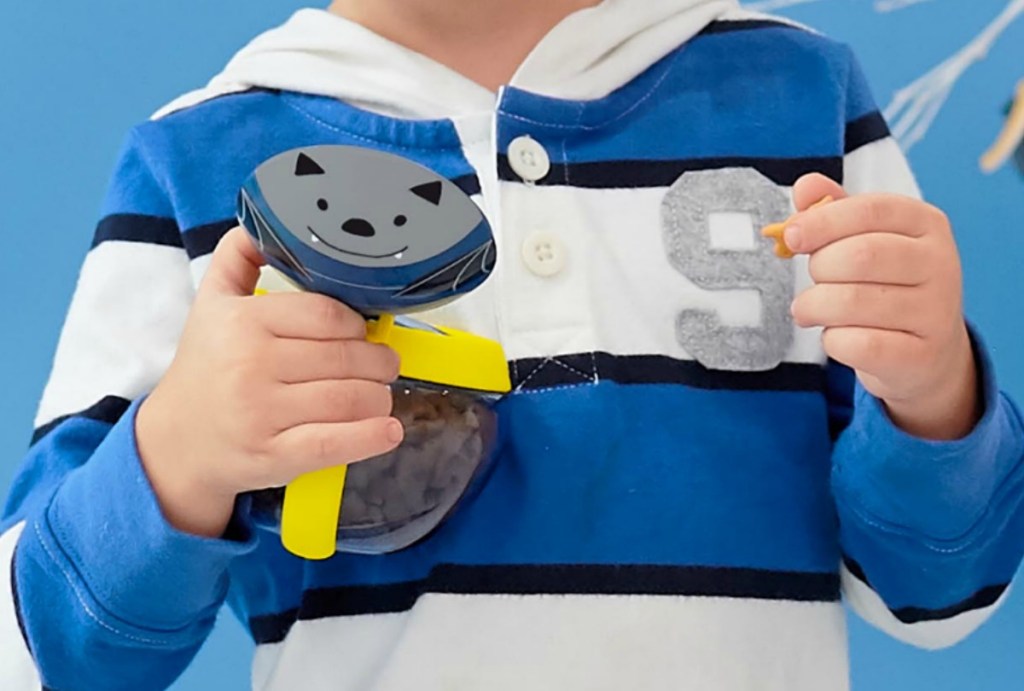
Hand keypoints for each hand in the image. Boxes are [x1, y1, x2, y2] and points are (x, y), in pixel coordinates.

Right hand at [136, 227, 403, 537]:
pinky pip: (335, 444)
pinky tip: (388, 431)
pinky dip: (372, 437)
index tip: (363, 331)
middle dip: (379, 362)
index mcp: (242, 324)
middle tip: (383, 364)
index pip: (327, 315)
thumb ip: (239, 257)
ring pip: (350, 399)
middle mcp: (250, 367)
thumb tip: (264, 218)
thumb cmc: (206, 369)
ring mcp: (261, 414)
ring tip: (378, 394)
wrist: (175, 443)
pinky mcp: (272, 456)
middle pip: (346, 358)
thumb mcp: (211, 304)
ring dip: (379, 397)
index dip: (357, 324)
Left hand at [786, 174, 979, 439]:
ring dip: (815, 306)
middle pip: (861, 255)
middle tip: (813, 279)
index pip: (870, 209)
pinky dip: (833, 340)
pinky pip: (859, 344)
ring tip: (808, 309)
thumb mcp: (864, 239)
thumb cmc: (884, 284)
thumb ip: (833, 210)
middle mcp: (941, 263)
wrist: (924, 352)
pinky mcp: (921, 355)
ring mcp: (936, 312)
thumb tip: (805, 185)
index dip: (822, 221)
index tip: (791, 236)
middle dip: (820, 268)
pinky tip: (836, 336)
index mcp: (926, 223)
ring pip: (853, 302)